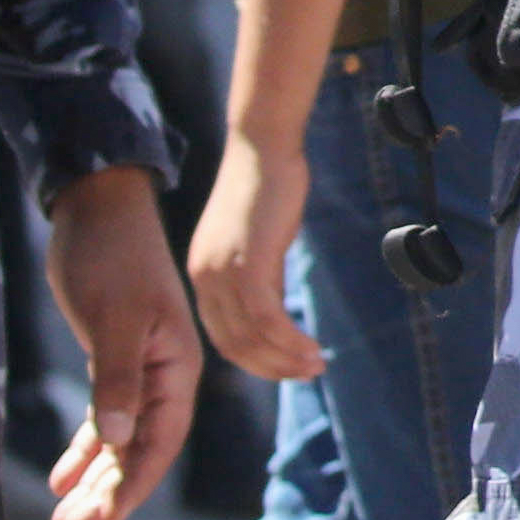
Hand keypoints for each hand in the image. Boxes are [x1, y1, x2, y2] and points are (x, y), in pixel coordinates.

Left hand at [39, 164, 202, 519]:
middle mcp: (164, 375)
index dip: (133, 484)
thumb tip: (114, 439)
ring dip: (95, 480)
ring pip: (119, 439)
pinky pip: (102, 419)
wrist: (98, 208)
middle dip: (109, 495)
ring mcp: (139, 369)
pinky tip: (63, 477)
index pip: (159, 440)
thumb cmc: (110, 257)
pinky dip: (84, 449)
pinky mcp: (113, 360)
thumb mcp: (114, 318)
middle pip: (139, 449)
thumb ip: (116, 378)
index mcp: (176, 366)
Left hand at [186, 122, 323, 385]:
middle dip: (272, 367)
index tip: (287, 367)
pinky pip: (266, 320)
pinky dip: (291, 341)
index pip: (222, 335)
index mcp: (202, 274)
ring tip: (316, 365)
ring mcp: (223, 273)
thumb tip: (272, 308)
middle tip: (308, 373)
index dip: (255, 359)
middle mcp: (204, 278)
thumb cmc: (267, 185)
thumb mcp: (255, 239)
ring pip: (251, 338)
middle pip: (233, 345)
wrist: (262, 146)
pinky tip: (313, 347)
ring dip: (286, 359)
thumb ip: (257, 274)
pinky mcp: (247, 265)